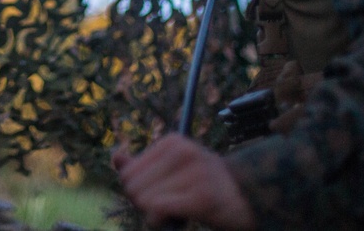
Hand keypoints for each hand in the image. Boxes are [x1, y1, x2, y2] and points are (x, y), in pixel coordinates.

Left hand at [112, 134, 254, 229]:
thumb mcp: (172, 170)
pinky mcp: (202, 196)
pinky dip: (160, 222)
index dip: (139, 191)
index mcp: (172, 142)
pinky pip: (158, 210)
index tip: (161, 193)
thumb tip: (115, 157)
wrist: (249, 199)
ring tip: (178, 210)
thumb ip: (142, 166)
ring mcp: (194, 172)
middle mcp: (183, 151)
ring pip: (144, 201)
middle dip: (145, 203)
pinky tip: (177, 219)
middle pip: (132, 188)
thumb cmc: (204, 187)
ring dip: (155, 215)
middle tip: (169, 205)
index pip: (127, 173)